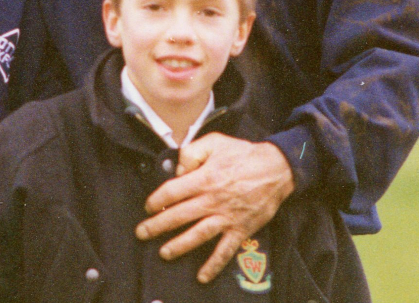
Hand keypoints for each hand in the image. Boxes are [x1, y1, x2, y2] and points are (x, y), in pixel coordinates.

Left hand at [136, 134, 293, 283]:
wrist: (275, 168)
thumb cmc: (243, 154)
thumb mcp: (214, 142)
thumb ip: (191, 153)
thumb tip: (177, 170)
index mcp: (204, 178)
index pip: (172, 192)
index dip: (157, 200)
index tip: (149, 207)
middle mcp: (212, 199)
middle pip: (179, 215)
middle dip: (158, 226)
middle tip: (142, 233)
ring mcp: (226, 216)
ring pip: (198, 234)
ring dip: (179, 246)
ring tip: (164, 253)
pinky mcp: (240, 229)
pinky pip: (225, 250)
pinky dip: (214, 264)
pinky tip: (202, 276)